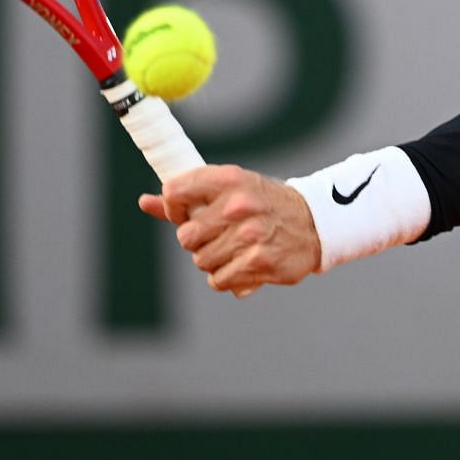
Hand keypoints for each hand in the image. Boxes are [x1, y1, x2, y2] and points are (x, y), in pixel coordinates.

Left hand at [138, 164, 323, 297]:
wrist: (315, 223)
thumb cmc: (264, 204)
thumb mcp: (231, 190)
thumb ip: (187, 198)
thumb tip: (144, 202)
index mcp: (229, 179)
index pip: (174, 191)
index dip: (173, 207)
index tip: (187, 213)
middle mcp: (239, 204)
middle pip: (185, 236)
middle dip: (198, 240)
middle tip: (220, 234)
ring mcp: (250, 235)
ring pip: (201, 261)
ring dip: (215, 260)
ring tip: (237, 249)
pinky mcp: (259, 262)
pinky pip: (219, 280)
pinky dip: (228, 277)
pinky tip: (246, 264)